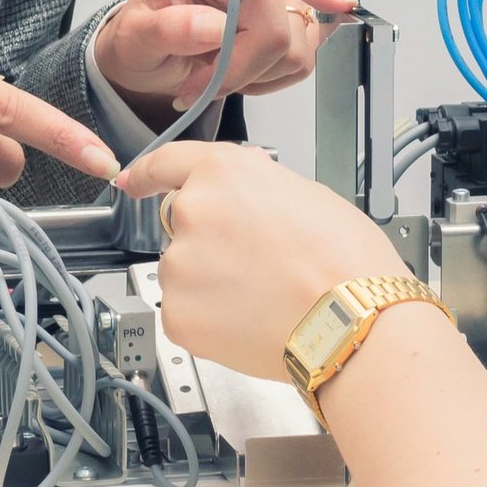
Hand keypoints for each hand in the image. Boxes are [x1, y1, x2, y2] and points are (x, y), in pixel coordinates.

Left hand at [92, 0, 355, 120]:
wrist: (150, 53)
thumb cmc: (141, 38)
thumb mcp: (134, 39)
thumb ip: (168, 30)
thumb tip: (215, 27)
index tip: (336, 2)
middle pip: (279, 24)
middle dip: (241, 64)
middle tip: (202, 81)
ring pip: (296, 47)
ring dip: (252, 74)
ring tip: (214, 71)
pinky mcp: (293, 16)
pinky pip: (302, 59)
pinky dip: (268, 77)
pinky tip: (240, 69)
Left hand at [115, 141, 404, 373]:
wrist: (354, 324)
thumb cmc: (346, 263)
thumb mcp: (307, 194)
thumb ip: (256, 186)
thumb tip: (243, 195)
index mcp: (223, 173)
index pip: (165, 162)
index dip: (146, 173)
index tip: (132, 181)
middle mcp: (192, 211)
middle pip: (180, 223)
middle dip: (207, 241)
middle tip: (256, 265)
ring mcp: (179, 265)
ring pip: (182, 271)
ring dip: (209, 283)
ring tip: (263, 297)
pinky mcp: (178, 315)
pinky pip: (184, 312)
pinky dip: (209, 320)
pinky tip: (249, 321)